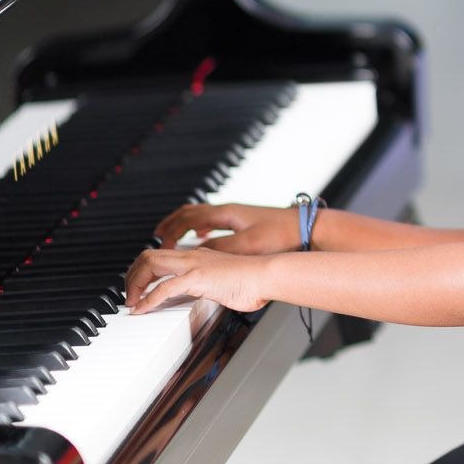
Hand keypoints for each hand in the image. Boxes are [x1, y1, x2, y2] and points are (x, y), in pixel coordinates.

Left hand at [124, 245, 278, 313]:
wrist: (266, 276)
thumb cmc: (252, 282)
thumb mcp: (222, 282)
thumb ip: (208, 285)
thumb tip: (202, 295)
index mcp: (197, 256)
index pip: (160, 256)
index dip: (143, 271)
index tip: (138, 289)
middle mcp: (191, 256)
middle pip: (147, 256)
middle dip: (131, 276)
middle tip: (129, 296)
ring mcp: (193, 264)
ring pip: (150, 265)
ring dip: (134, 285)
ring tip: (131, 303)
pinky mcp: (198, 277)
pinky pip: (164, 288)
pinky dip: (148, 300)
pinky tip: (142, 310)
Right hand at [149, 202, 300, 254]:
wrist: (306, 228)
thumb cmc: (281, 234)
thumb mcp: (248, 245)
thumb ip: (221, 248)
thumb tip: (197, 253)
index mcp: (225, 213)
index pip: (187, 219)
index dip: (170, 231)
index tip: (159, 244)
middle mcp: (228, 211)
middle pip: (189, 212)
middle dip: (170, 224)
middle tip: (157, 236)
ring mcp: (236, 215)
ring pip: (200, 215)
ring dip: (183, 224)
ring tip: (171, 235)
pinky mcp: (244, 222)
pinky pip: (213, 221)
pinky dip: (200, 227)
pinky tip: (201, 236)